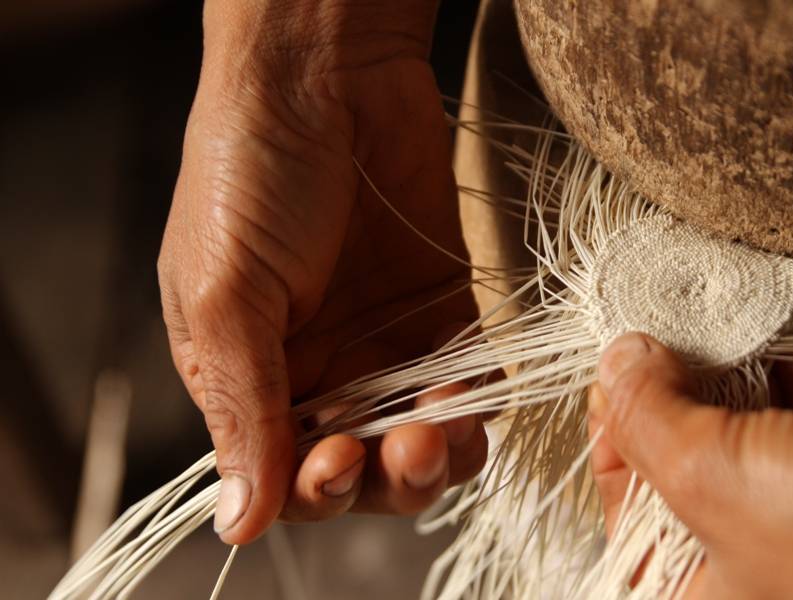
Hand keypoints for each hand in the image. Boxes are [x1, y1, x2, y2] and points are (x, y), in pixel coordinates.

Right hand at [157, 0, 486, 544]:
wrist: (325, 75)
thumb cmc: (248, 172)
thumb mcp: (222, 294)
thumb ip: (243, 409)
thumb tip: (236, 521)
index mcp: (249, 374)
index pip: (282, 474)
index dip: (311, 491)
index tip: (331, 464)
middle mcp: (318, 369)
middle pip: (360, 472)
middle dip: (380, 481)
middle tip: (394, 449)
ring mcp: (384, 343)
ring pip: (420, 441)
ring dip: (431, 457)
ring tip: (433, 430)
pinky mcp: (442, 310)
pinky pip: (467, 385)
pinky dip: (472, 405)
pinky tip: (464, 392)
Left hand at [588, 333, 792, 599]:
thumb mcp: (708, 473)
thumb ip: (646, 417)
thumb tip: (616, 366)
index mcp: (696, 594)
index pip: (623, 509)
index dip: (613, 435)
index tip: (614, 373)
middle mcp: (749, 570)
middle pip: (682, 466)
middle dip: (676, 398)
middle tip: (665, 343)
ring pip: (744, 439)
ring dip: (734, 383)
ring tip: (722, 340)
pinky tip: (789, 356)